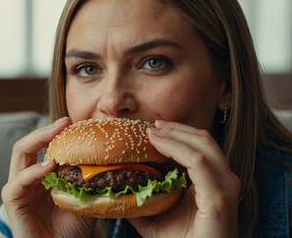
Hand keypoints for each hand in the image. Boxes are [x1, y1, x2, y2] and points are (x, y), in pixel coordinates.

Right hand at [1, 117, 96, 237]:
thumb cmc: (72, 228)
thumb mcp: (85, 198)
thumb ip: (91, 180)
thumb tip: (111, 160)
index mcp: (40, 174)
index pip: (43, 145)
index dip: (56, 132)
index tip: (74, 121)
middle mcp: (26, 176)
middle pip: (29, 143)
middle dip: (46, 130)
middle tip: (64, 121)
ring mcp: (18, 187)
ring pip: (19, 153)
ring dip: (38, 141)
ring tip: (57, 134)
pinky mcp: (12, 201)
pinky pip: (18, 181)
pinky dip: (33, 171)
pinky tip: (50, 166)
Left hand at [129, 121, 240, 237]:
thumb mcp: (157, 220)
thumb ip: (144, 204)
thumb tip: (120, 193)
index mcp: (213, 182)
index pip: (199, 146)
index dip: (177, 134)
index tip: (153, 129)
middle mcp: (223, 180)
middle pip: (203, 139)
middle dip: (176, 129)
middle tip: (152, 125)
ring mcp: (224, 187)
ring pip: (202, 145)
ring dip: (175, 134)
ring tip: (152, 132)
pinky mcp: (218, 197)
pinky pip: (198, 162)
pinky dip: (177, 148)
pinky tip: (159, 145)